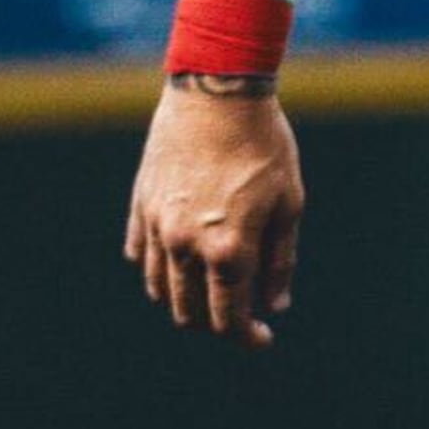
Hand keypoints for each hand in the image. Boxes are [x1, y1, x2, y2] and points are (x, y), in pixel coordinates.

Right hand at [124, 80, 303, 349]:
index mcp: (227, 249)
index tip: (262, 338)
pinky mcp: (140, 205)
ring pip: (160, 289)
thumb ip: (280, 262)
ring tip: (212, 285)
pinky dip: (159, 267)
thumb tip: (274, 308)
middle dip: (215, 322)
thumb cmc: (265, 144)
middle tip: (238, 311)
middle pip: (189, 313)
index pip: (227, 320)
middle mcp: (184, 246)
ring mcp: (157, 226)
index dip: (245, 337)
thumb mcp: (288, 203)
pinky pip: (141, 255)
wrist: (219, 90)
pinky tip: (183, 257)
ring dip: (185, 298)